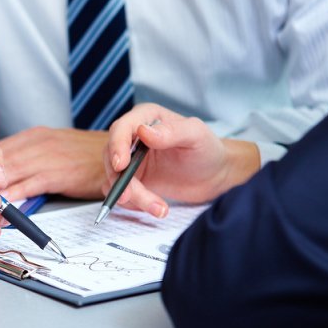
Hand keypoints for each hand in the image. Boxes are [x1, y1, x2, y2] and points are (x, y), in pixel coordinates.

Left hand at [0, 127, 107, 199]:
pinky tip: (0, 207)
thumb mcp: (53, 149)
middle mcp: (36, 142)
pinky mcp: (58, 173)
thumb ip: (29, 159)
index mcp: (33, 136)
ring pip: (7, 173)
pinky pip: (27, 186)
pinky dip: (12, 197)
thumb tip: (3, 176)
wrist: (121, 154)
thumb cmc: (85, 156)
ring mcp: (46, 157)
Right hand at [105, 103, 259, 216]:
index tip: (121, 165)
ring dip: (131, 197)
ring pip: (114, 179)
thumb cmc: (208, 150)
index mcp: (145, 118)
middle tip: (131, 197)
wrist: (215, 176)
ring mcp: (130, 161)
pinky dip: (134, 204)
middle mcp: (133, 138)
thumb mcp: (196, 135)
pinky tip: (156, 208)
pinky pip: (121, 193)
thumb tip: (143, 132)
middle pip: (112, 157)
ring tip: (159, 209)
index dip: (117, 146)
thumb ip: (172, 131)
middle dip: (121, 180)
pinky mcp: (132, 181)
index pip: (120, 129)